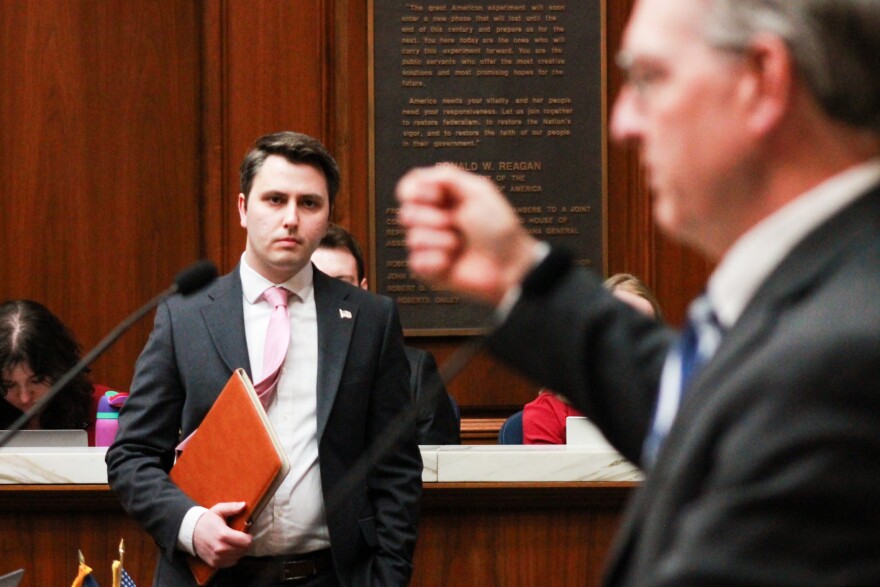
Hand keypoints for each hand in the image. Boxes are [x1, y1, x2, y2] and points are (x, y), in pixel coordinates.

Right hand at [192, 501, 252, 567]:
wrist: (190, 532)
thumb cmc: (207, 520)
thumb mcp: (218, 510)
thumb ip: (232, 508)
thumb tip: (244, 505)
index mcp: (223, 534)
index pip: (245, 541)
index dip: (249, 537)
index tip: (247, 533)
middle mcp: (220, 548)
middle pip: (243, 550)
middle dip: (245, 543)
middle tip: (241, 537)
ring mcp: (216, 557)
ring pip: (238, 557)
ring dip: (240, 550)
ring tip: (236, 542)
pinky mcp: (214, 563)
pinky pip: (231, 562)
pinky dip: (233, 557)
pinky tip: (230, 549)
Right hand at [396, 164, 539, 305]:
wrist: (509, 263)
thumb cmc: (499, 228)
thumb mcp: (478, 190)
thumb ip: (446, 175)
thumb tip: (417, 178)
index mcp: (441, 198)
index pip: (409, 188)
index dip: (418, 192)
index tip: (439, 196)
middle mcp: (432, 220)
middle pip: (405, 213)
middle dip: (433, 218)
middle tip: (456, 223)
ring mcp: (430, 246)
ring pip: (412, 238)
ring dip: (442, 241)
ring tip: (460, 245)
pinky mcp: (429, 270)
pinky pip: (416, 262)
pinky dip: (437, 261)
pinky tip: (452, 262)